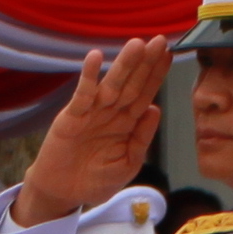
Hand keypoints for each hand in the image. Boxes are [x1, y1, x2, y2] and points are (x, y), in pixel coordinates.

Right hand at [10, 37, 177, 225]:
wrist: (63, 193)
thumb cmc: (95, 180)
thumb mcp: (127, 164)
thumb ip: (141, 139)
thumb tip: (154, 109)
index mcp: (127, 123)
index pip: (145, 93)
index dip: (156, 75)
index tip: (170, 55)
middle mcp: (111, 112)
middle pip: (132, 84)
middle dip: (145, 63)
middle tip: (160, 40)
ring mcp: (92, 112)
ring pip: (111, 85)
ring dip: (124, 64)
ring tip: (137, 44)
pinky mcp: (71, 117)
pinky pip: (83, 95)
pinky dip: (89, 77)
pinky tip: (95, 58)